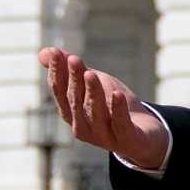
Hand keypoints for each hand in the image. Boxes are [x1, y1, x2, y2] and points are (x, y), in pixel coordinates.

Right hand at [39, 46, 168, 168]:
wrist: (144, 137)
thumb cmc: (113, 108)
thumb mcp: (93, 86)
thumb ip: (72, 71)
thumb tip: (45, 51)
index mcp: (72, 113)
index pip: (61, 92)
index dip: (58, 73)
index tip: (56, 53)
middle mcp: (83, 126)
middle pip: (77, 101)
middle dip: (74, 79)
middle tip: (74, 59)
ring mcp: (104, 135)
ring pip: (96, 113)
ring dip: (93, 93)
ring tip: (91, 74)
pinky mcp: (126, 139)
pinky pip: (120, 124)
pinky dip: (117, 109)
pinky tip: (118, 93)